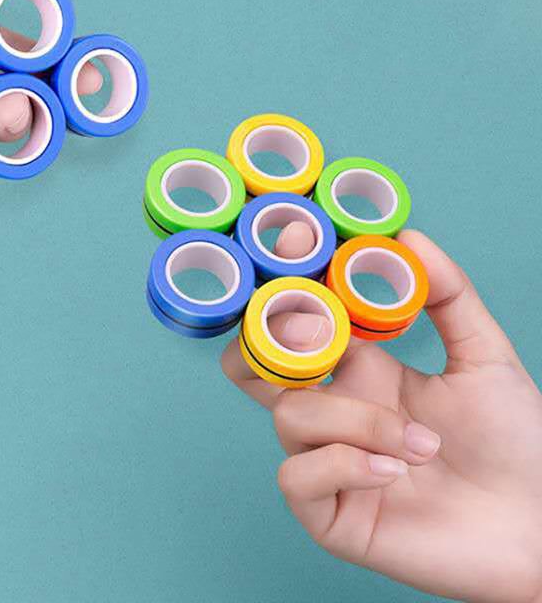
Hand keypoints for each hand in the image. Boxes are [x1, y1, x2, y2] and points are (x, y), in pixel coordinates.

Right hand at [222, 230, 541, 602]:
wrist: (541, 527)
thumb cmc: (515, 444)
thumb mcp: (483, 358)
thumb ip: (448, 294)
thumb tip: (408, 237)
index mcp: (358, 368)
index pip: (295, 319)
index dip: (283, 280)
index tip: (300, 242)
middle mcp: (333, 409)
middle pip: (252, 365)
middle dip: (263, 338)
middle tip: (316, 334)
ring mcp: (326, 460)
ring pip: (289, 416)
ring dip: (356, 422)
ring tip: (420, 444)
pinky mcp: (328, 513)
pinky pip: (297, 477)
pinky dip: (344, 466)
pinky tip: (393, 474)